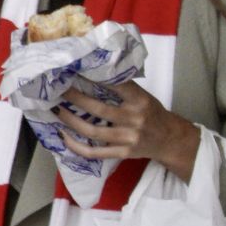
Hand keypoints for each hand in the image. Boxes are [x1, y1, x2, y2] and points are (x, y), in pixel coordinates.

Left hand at [56, 84, 199, 179]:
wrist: (169, 140)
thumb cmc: (151, 114)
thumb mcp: (143, 97)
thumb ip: (122, 90)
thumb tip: (90, 76)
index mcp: (140, 100)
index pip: (116, 85)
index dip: (94, 78)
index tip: (74, 72)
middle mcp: (135, 118)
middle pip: (98, 109)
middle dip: (74, 99)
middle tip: (58, 91)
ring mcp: (128, 138)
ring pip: (92, 131)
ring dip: (70, 120)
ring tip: (56, 110)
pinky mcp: (123, 153)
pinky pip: (94, 152)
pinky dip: (75, 146)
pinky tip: (63, 136)